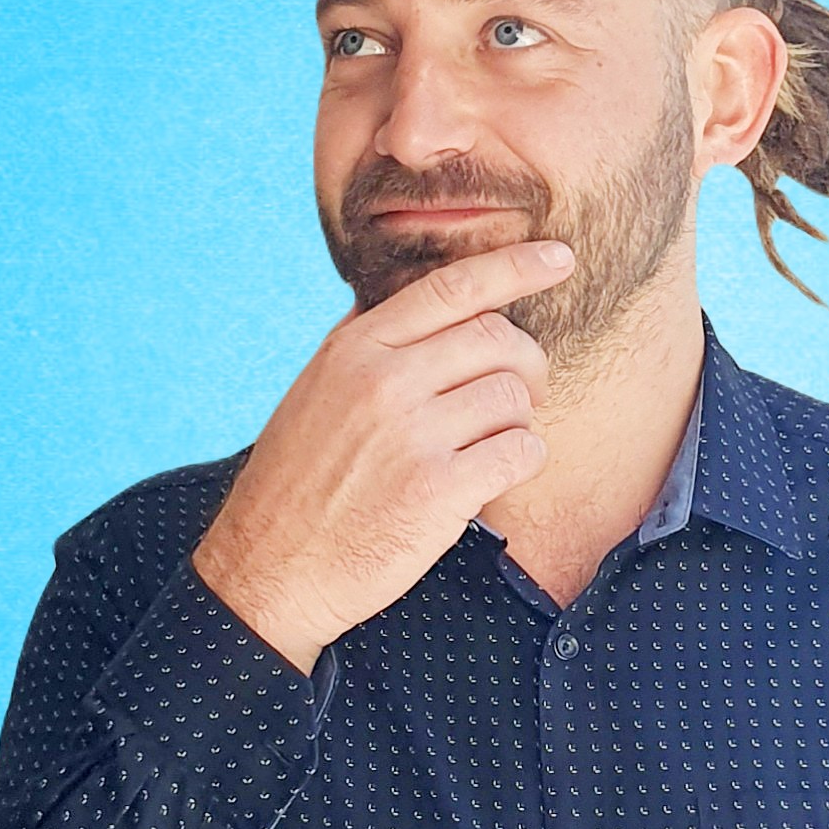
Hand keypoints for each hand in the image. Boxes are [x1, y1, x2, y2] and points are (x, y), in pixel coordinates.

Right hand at [191, 237, 575, 672]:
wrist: (269, 571)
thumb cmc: (296, 485)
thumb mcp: (314, 393)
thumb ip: (365, 345)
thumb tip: (412, 299)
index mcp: (354, 349)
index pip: (452, 288)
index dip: (515, 266)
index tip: (559, 257)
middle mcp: (384, 381)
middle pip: (498, 340)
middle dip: (527, 364)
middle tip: (524, 392)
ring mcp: (412, 435)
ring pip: (514, 398)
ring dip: (517, 422)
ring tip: (487, 446)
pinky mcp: (438, 490)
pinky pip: (520, 452)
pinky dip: (521, 461)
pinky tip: (494, 476)